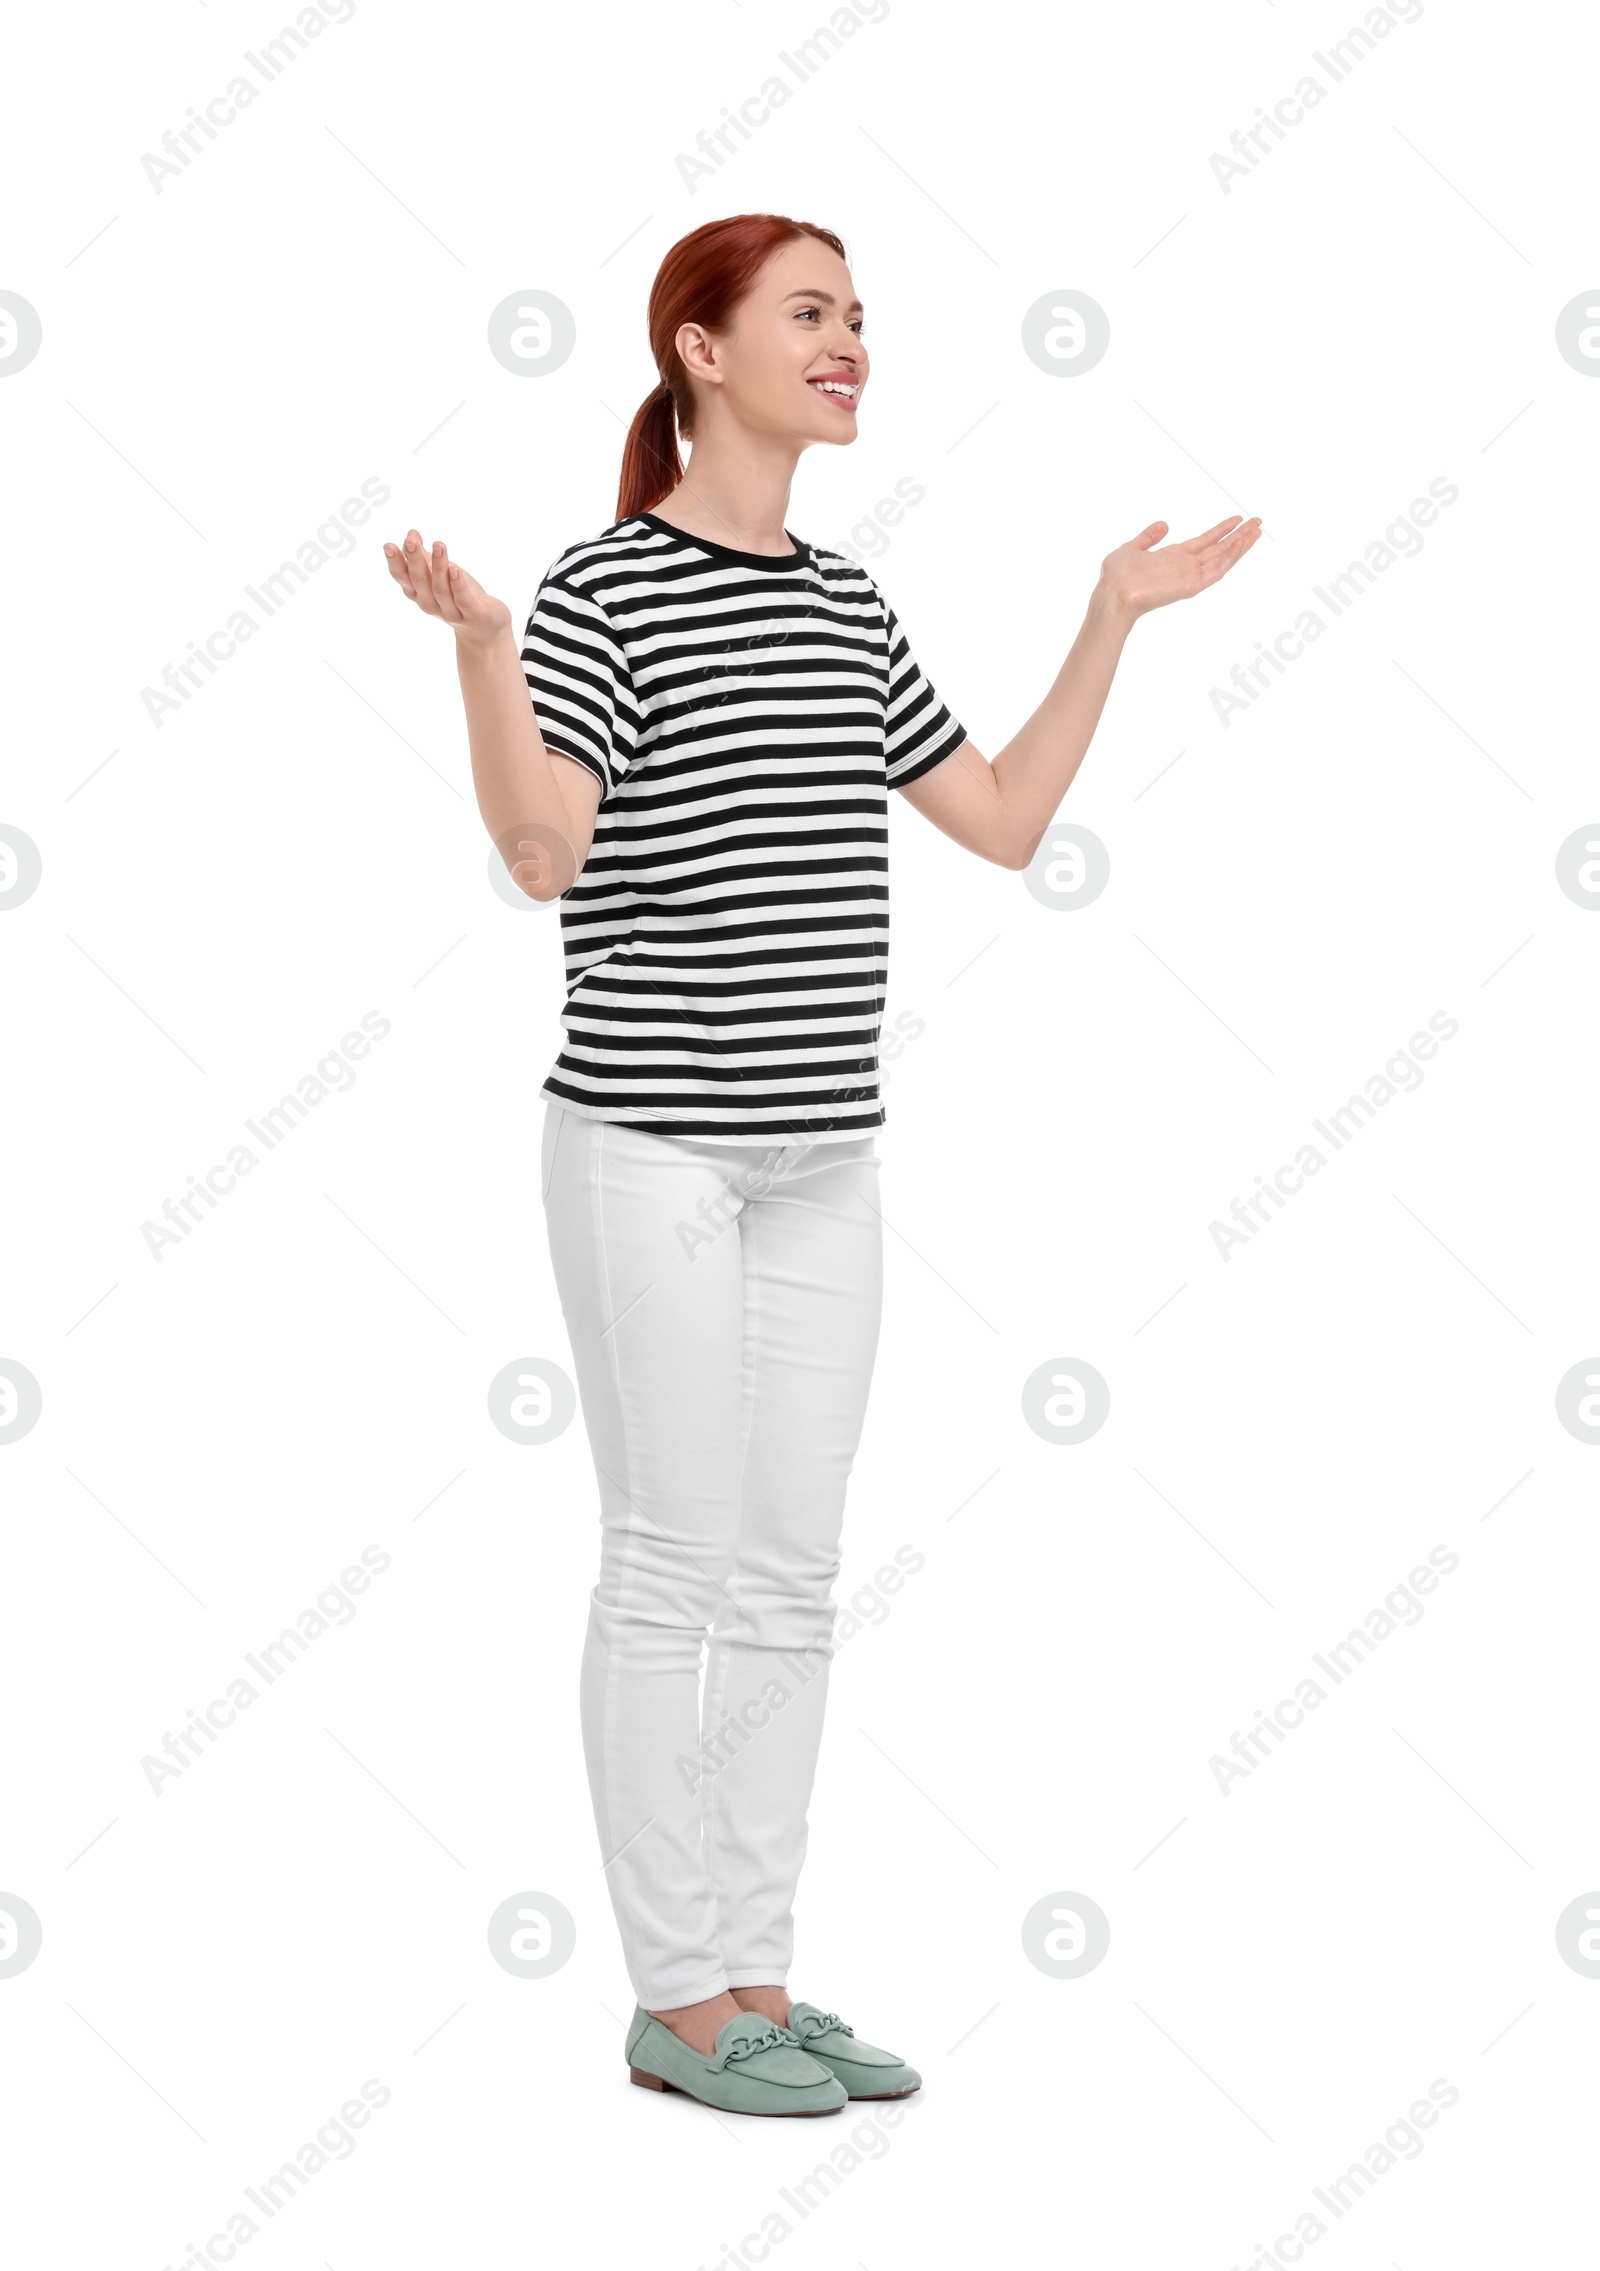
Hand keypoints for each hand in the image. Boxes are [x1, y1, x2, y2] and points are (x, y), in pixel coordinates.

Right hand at [382, 528, 512, 649]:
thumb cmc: (456, 595)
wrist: (484, 627)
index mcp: (419, 593)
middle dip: (415, 561)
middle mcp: (430, 604)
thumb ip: (423, 557)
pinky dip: (458, 585)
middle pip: (420, 581)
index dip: (395, 563)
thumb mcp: (438, 573)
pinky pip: (462, 600)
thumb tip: (410, 534)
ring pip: (440, 589)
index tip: (389, 545)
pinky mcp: (471, 614)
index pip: (403, 577)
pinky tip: (455, 570)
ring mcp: (450, 612)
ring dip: (439, 567)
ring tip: (439, 544)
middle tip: (411, 540)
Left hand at [1096, 514, 1261, 623]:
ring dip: (1241, 544)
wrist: (1113, 593)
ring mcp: (1190, 576)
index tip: (1237, 519)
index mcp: (1174, 557)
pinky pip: (1217, 570)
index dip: (1221, 530)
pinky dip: (1231, 557)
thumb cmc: (1117, 577)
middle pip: (1219, 549)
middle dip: (1239, 535)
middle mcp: (1186, 566)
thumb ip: (1148, 537)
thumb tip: (1164, 524)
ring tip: (1257, 529)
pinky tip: (1242, 544)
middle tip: (1258, 521)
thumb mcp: (1132, 548)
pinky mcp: (1192, 585)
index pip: (1204, 541)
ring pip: (1223, 558)